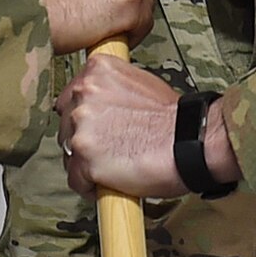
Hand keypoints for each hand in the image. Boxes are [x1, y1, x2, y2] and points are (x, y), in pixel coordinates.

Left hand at [56, 54, 184, 197]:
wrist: (190, 142)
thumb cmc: (172, 119)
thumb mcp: (139, 82)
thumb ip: (110, 88)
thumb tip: (100, 102)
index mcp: (96, 70)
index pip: (71, 95)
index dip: (84, 115)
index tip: (96, 125)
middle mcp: (84, 93)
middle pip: (65, 123)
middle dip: (83, 137)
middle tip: (108, 147)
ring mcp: (82, 126)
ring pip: (68, 152)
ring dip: (85, 161)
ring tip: (112, 164)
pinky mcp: (85, 158)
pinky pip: (75, 179)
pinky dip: (90, 185)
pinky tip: (110, 181)